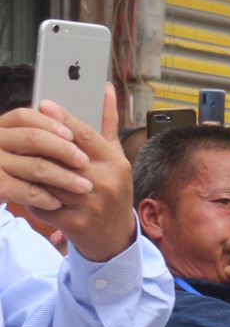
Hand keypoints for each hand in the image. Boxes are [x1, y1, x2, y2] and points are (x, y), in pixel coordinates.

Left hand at [0, 86, 134, 260]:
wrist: (115, 237)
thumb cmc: (112, 191)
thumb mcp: (115, 158)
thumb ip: (107, 124)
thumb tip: (105, 89)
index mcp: (116, 164)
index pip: (86, 135)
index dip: (64, 119)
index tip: (44, 106)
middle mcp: (105, 182)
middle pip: (62, 155)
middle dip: (39, 142)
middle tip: (20, 131)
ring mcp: (90, 204)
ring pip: (47, 178)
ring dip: (28, 168)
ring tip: (16, 158)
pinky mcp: (74, 222)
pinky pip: (41, 202)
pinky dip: (29, 195)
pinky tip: (23, 187)